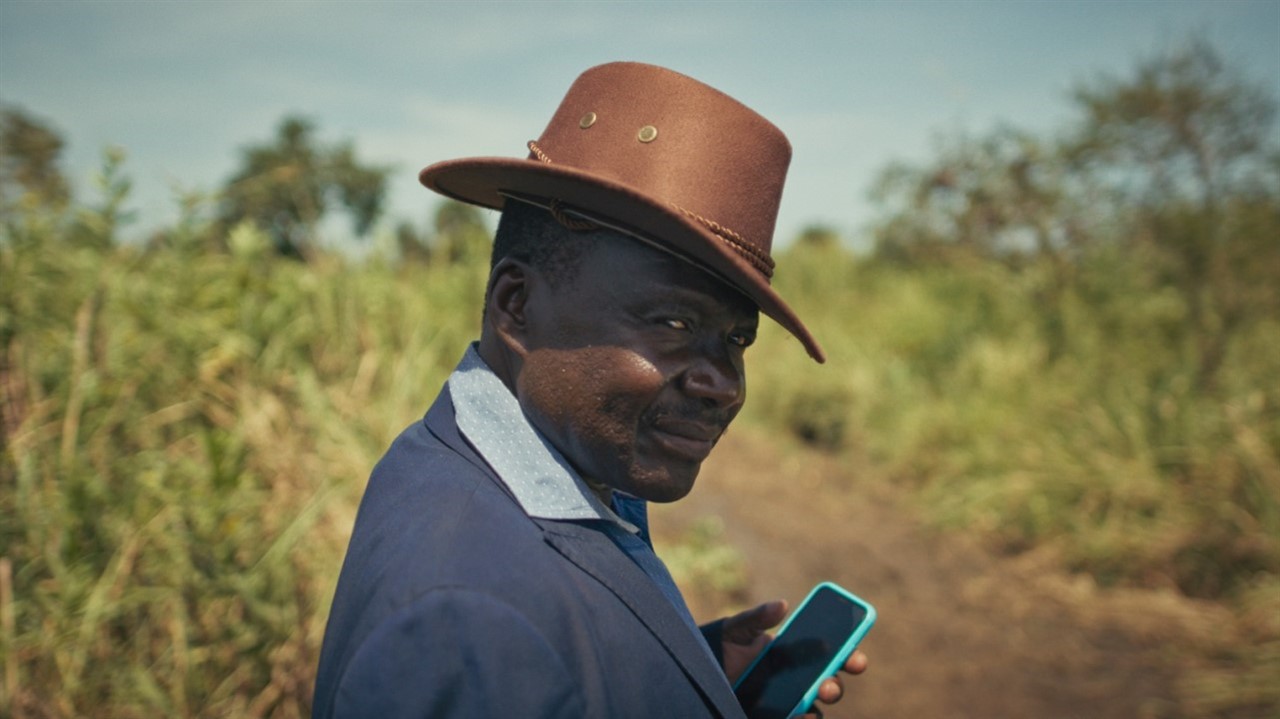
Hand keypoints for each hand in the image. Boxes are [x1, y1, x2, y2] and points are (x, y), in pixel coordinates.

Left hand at [720, 600, 868, 717]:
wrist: (697, 673)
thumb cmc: (720, 647)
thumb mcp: (737, 629)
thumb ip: (757, 617)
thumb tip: (782, 604)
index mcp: (793, 654)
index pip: (829, 656)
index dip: (848, 657)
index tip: (857, 659)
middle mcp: (794, 680)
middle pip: (827, 684)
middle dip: (835, 683)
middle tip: (829, 681)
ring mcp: (785, 700)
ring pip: (814, 706)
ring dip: (821, 703)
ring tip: (817, 695)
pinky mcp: (773, 715)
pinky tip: (802, 715)